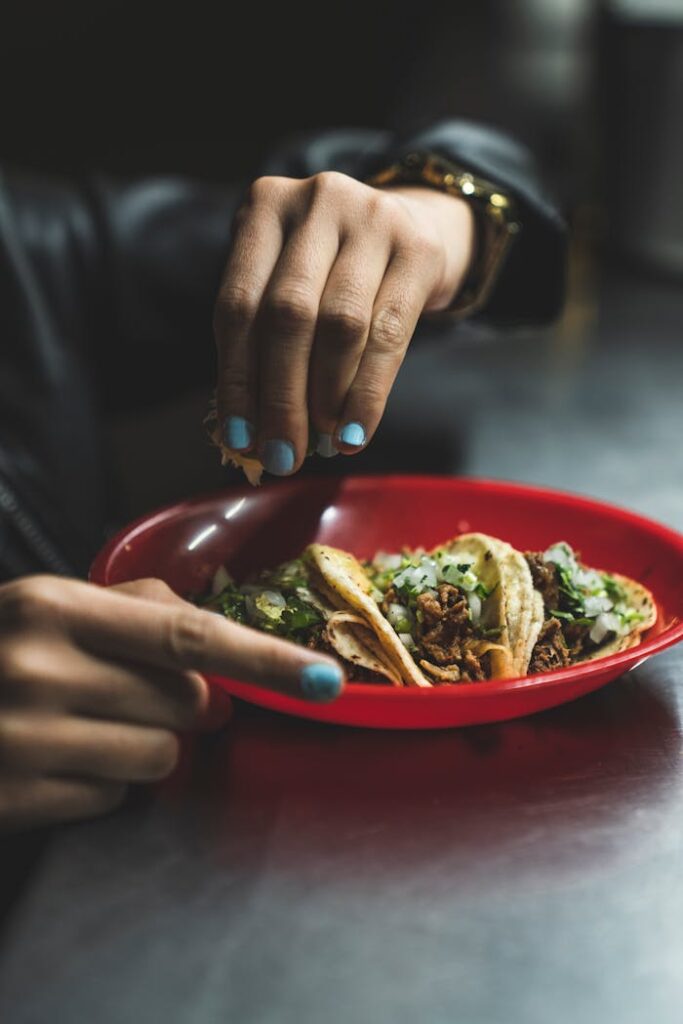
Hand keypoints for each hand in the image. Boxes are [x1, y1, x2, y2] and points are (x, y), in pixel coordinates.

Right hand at [0, 576, 343, 830]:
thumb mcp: (51, 608)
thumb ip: (139, 611)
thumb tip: (219, 659)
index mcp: (55, 608)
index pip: (189, 635)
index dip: (265, 659)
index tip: (325, 679)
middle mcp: (39, 669)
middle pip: (184, 703)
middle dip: (181, 704)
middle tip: (129, 692)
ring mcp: (24, 739)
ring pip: (159, 757)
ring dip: (143, 746)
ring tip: (86, 725)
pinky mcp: (17, 797)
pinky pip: (113, 799)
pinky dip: (101, 782)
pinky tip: (59, 759)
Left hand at [214, 173, 473, 473]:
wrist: (414, 225)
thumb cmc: (333, 269)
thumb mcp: (288, 281)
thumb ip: (263, 339)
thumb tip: (248, 433)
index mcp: (265, 207)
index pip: (238, 304)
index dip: (237, 379)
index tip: (239, 437)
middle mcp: (317, 201)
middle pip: (288, 316)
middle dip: (281, 398)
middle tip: (281, 456)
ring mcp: (372, 217)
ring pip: (340, 326)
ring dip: (325, 398)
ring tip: (320, 444)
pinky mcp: (418, 248)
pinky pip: (389, 335)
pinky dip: (368, 393)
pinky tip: (355, 432)